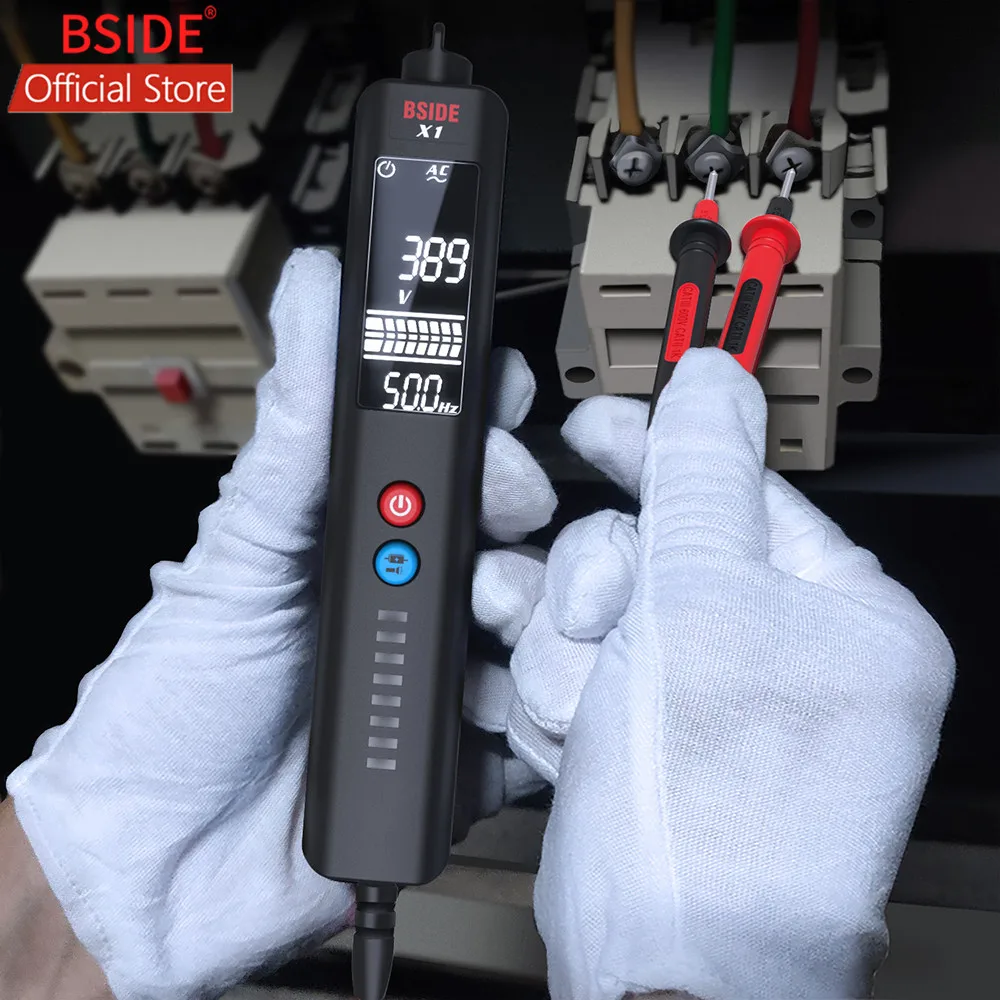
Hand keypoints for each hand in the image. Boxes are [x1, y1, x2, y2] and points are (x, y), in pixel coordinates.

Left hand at [5, 249, 555, 999]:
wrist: (157, 867)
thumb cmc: (176, 705)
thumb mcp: (239, 553)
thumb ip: (296, 435)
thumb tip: (313, 297)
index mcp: (369, 546)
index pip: (464, 465)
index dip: (501, 428)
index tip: (511, 405)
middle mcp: (418, 607)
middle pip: (526, 542)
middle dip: (530, 525)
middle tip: (502, 527)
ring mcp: (445, 683)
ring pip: (548, 631)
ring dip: (541, 620)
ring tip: (492, 630)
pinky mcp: (463, 762)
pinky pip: (536, 732)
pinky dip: (537, 718)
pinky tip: (499, 710)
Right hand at [511, 349, 954, 998]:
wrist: (660, 958)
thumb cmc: (714, 810)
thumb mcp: (703, 600)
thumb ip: (698, 475)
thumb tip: (712, 381)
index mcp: (844, 613)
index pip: (740, 489)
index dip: (660, 454)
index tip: (599, 425)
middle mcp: (784, 654)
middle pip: (657, 547)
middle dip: (601, 581)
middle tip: (589, 612)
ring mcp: (711, 696)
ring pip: (603, 604)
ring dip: (571, 645)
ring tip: (577, 697)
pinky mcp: (650, 730)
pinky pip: (584, 662)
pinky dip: (563, 689)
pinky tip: (566, 724)